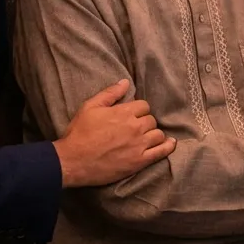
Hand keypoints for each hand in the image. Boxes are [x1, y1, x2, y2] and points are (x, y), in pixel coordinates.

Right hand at [53, 79, 175, 187]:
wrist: (73, 161)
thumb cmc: (79, 133)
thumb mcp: (90, 107)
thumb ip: (110, 93)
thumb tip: (125, 82)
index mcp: (124, 112)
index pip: (144, 105)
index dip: (138, 109)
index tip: (132, 115)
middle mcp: (135, 127)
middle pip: (151, 119)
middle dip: (145, 121)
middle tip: (135, 128)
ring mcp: (139, 145)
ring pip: (158, 134)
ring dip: (153, 134)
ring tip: (146, 136)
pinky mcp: (139, 162)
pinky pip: (160, 152)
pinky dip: (167, 147)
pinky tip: (170, 143)